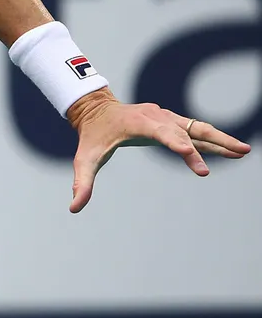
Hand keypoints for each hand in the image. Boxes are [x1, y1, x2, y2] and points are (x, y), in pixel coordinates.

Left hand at [66, 88, 251, 212]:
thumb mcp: (84, 158)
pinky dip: (215, 140)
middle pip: (186, 130)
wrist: (97, 110)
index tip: (188, 152)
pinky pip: (197, 132)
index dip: (174, 141)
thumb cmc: (92, 136)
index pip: (159, 131)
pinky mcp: (173, 123)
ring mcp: (167, 118)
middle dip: (210, 143)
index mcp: (136, 122)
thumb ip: (81, 182)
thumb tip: (73, 207)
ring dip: (221, 139)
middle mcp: (156, 117)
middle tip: (235, 153)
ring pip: (198, 129)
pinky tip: (235, 150)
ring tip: (244, 151)